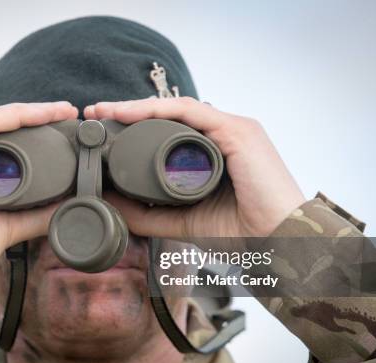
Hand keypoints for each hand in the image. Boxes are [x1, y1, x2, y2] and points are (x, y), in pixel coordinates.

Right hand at [0, 102, 77, 306]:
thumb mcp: (4, 229)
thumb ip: (32, 216)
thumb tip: (65, 207)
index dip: (29, 127)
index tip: (61, 124)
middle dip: (33, 114)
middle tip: (66, 112)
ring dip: (26, 112)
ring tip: (57, 111)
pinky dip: (9, 118)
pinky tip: (35, 116)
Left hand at [84, 97, 304, 239]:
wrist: (280, 242)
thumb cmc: (241, 230)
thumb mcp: (182, 220)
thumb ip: (148, 213)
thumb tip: (109, 203)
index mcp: (212, 151)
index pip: (167, 129)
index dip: (132, 126)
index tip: (101, 131)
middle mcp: (222, 134)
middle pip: (168, 115)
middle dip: (128, 112)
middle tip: (94, 114)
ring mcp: (231, 129)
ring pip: (176, 109)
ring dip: (137, 107)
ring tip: (106, 111)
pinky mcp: (238, 132)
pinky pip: (192, 113)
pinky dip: (159, 110)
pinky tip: (131, 113)